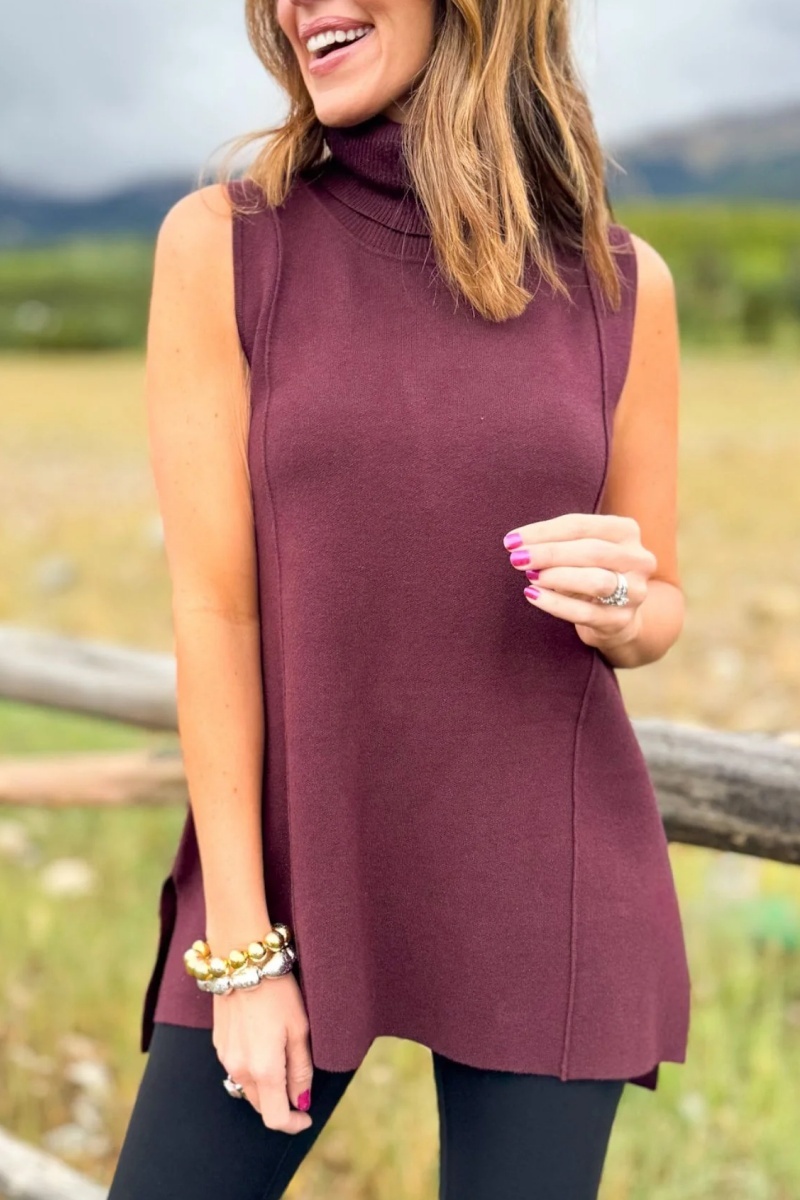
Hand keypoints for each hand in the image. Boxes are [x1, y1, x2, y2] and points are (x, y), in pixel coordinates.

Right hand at [212, 973, 313, 1133]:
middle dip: (281, 1103)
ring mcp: (225, 1057)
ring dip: (266, 1085)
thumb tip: (301, 1101)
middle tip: (300, 1083)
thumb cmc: (278, 991)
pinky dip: (253, 1068)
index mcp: (264, 1070)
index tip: (307, 1116)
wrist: (242, 960)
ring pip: (247, 1088)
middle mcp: (239, 1069)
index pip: (275, 1118)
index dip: (293, 1124)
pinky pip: (237, 1069)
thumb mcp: (300, 1029)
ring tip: (284, 1057)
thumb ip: (300, 1070)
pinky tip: (264, 1043)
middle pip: (261, 1106)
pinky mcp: (218, 1043)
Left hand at [502, 513, 656, 652]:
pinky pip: (585, 613)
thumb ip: (556, 542)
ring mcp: (635, 592)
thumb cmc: (589, 572)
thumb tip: (519, 544)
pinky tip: (533, 595)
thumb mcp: (578, 550)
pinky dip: (556, 603)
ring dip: (557, 576)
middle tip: (517, 558)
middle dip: (549, 553)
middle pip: (591, 551)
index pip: (581, 525)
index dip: (544, 531)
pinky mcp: (621, 620)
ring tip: (530, 576)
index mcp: (626, 531)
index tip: (513, 539)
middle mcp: (638, 559)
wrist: (615, 617)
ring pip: (595, 581)